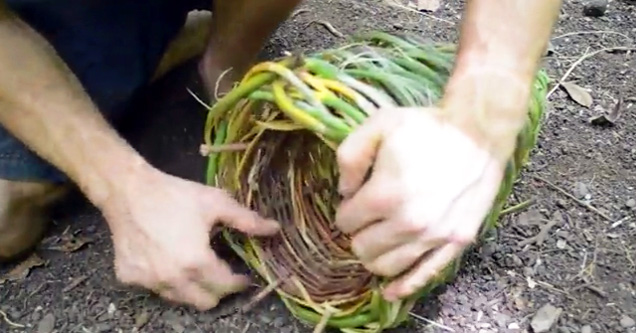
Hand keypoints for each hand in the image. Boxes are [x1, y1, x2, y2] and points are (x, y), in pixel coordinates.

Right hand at [101, 167, 279, 309]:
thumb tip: (275, 229)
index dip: (239, 283)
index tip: (244, 277)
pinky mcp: (129, 277)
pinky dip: (164, 280)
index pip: (226, 287)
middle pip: (204, 302)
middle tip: (222, 274)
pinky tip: (167, 260)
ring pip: (179, 299)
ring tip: (196, 266)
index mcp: (197, 262)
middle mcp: (172, 279)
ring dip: (192, 288)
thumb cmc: (175, 195)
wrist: (128, 190)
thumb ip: (247, 220)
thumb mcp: (216, 203)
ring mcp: (148, 281)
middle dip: (218, 291)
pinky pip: (154, 288)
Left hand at [334, 107, 506, 300]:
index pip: (346, 221)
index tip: (356, 199)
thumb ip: (349, 157)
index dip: (347, 210)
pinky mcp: (456, 242)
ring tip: (378, 240)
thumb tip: (344, 191)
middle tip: (368, 217)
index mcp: (384, 195)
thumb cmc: (427, 127)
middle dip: (359, 233)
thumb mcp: (378, 125)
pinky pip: (425, 275)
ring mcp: (434, 236)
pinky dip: (404, 286)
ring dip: (376, 256)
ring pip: (387, 267)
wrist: (478, 133)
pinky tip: (390, 292)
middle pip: (362, 248)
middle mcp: (408, 223)